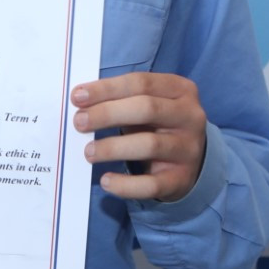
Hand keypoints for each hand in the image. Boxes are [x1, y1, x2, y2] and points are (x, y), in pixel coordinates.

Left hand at [72, 72, 206, 201]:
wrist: (191, 161)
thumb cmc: (158, 125)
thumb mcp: (148, 105)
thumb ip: (121, 100)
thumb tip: (81, 102)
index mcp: (180, 90)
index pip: (141, 83)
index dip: (107, 88)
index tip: (77, 97)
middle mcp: (190, 117)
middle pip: (146, 109)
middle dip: (107, 114)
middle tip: (79, 122)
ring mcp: (188, 149)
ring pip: (149, 145)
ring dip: (113, 148)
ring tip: (89, 152)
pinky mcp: (182, 179)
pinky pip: (152, 184)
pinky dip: (126, 185)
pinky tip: (106, 181)